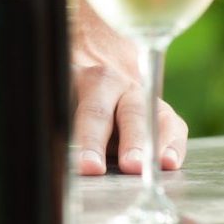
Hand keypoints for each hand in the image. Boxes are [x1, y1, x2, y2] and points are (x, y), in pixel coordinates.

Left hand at [72, 11, 189, 176]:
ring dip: (159, 143)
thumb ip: (56, 123)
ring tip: (162, 166)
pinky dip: (175, 144)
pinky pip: (173, 125)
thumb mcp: (58, 97)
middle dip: (133, 140)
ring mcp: (144, 97)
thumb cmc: (69, 90)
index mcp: (91, 80)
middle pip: (131, 112)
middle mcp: (122, 85)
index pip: (93, 111)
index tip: (89, 167)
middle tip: (132, 166)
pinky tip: (171, 163)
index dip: (91, 139)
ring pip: (157, 117)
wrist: (95, 56)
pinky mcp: (160, 112)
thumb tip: (48, 163)